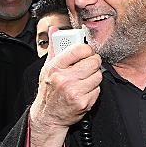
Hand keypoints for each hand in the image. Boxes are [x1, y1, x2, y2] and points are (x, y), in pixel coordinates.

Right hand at [29, 26, 101, 146]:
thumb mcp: (47, 68)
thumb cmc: (49, 90)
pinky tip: (84, 91)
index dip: (87, 49)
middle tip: (87, 66)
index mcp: (55, 67)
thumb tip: (55, 30)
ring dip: (94, 77)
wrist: (48, 116)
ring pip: (98, 76)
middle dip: (93, 63)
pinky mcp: (83, 102)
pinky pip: (98, 89)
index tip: (86, 52)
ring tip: (84, 80)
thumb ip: (54, 48)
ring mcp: (75, 92)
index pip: (80, 49)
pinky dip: (94, 90)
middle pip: (93, 62)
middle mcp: (65, 79)